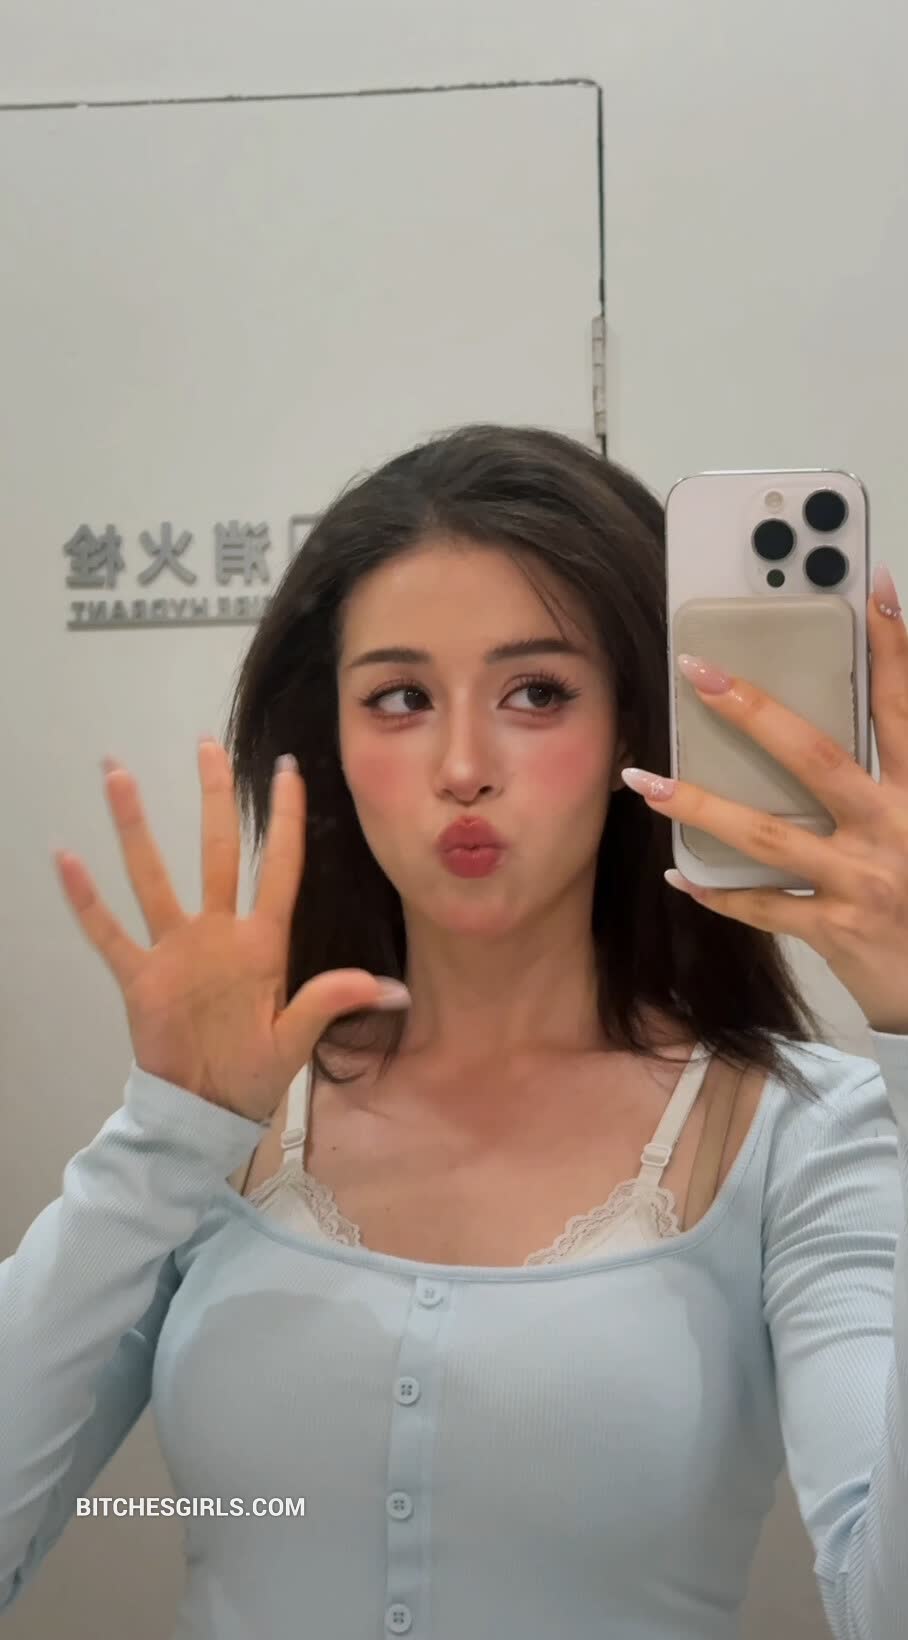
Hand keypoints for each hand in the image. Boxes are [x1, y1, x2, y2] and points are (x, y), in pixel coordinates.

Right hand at [53, 741, 410, 1120]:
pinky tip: (66, 858)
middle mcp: (218, 933)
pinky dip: (87, 900)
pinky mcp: (141, 976)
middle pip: (216, 852)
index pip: (279, 867)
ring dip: (136, 829)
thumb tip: (393, 992)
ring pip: (153, 876)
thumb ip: (331, 1002)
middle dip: (213, 799)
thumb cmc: (253, 1073)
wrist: (205, 1109)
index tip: (289, 770)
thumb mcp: (297, 1038)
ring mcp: (176, 950)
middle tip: (207, 746)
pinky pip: (109, 932)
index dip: (286, 820)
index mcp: (263, 943)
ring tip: (118, 777)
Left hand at [619, 567, 907, 1034]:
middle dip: (754, 711)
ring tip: (644, 781)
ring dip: (700, 805)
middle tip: (698, 672)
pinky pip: (765, 907)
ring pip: (769, 834)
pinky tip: (677, 874)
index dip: (894, 647)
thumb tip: (865, 718)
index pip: (904, 708)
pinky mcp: (838, 931)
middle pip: (816, 757)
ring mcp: (862, 882)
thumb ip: (902, 769)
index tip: (873, 588)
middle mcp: (894, 828)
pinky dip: (719, 892)